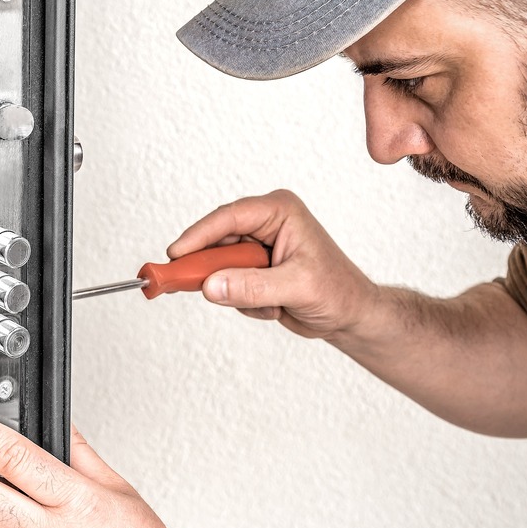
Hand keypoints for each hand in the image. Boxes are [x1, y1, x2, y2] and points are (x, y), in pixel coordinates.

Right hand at [166, 189, 377, 340]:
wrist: (350, 315)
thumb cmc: (338, 291)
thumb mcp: (295, 287)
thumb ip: (252, 286)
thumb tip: (210, 286)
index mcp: (279, 211)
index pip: (229, 217)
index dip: (198, 235)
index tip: (176, 255)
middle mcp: (265, 224)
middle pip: (216, 241)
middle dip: (213, 270)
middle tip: (189, 285)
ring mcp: (256, 247)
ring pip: (218, 267)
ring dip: (237, 292)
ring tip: (268, 304)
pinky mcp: (251, 269)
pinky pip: (226, 285)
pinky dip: (244, 302)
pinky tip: (272, 307)